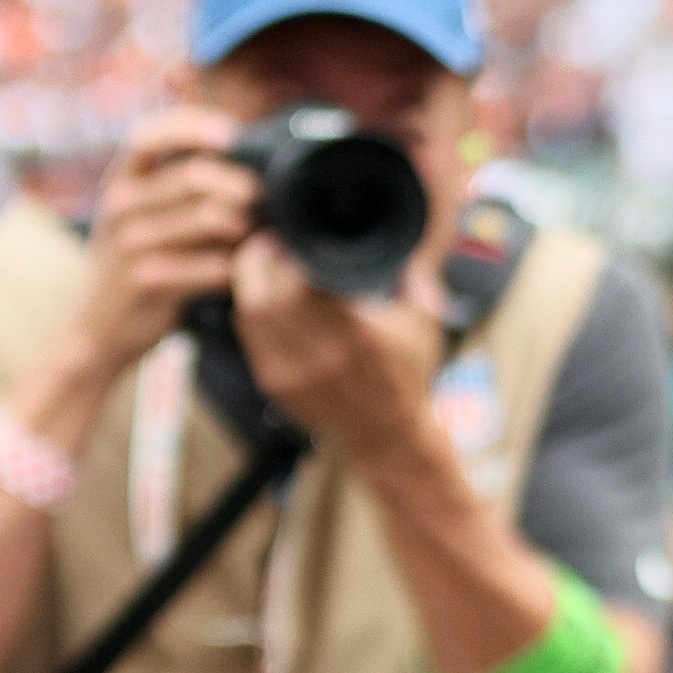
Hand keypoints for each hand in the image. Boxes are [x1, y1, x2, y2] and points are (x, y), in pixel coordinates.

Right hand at [69, 106, 258, 377]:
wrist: (96, 329)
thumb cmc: (134, 265)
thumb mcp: (139, 216)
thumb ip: (175, 186)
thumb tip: (237, 159)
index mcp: (120, 182)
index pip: (150, 135)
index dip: (192, 126)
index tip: (232, 134)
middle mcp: (120, 205)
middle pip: (193, 176)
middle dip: (239, 184)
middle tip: (261, 198)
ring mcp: (131, 244)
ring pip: (209, 219)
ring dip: (244, 227)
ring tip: (253, 235)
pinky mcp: (148, 280)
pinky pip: (211, 265)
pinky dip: (234, 266)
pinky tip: (239, 271)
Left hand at [231, 226, 445, 459]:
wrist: (387, 435)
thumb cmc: (407, 379)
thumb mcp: (424, 326)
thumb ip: (418, 281)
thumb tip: (409, 243)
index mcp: (359, 334)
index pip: (304, 280)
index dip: (292, 253)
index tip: (294, 237)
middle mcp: (322, 353)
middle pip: (269, 291)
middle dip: (264, 259)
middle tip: (271, 242)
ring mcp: (294, 371)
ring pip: (250, 312)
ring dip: (249, 281)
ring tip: (259, 262)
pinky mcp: (275, 383)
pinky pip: (249, 335)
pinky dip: (249, 309)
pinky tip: (260, 296)